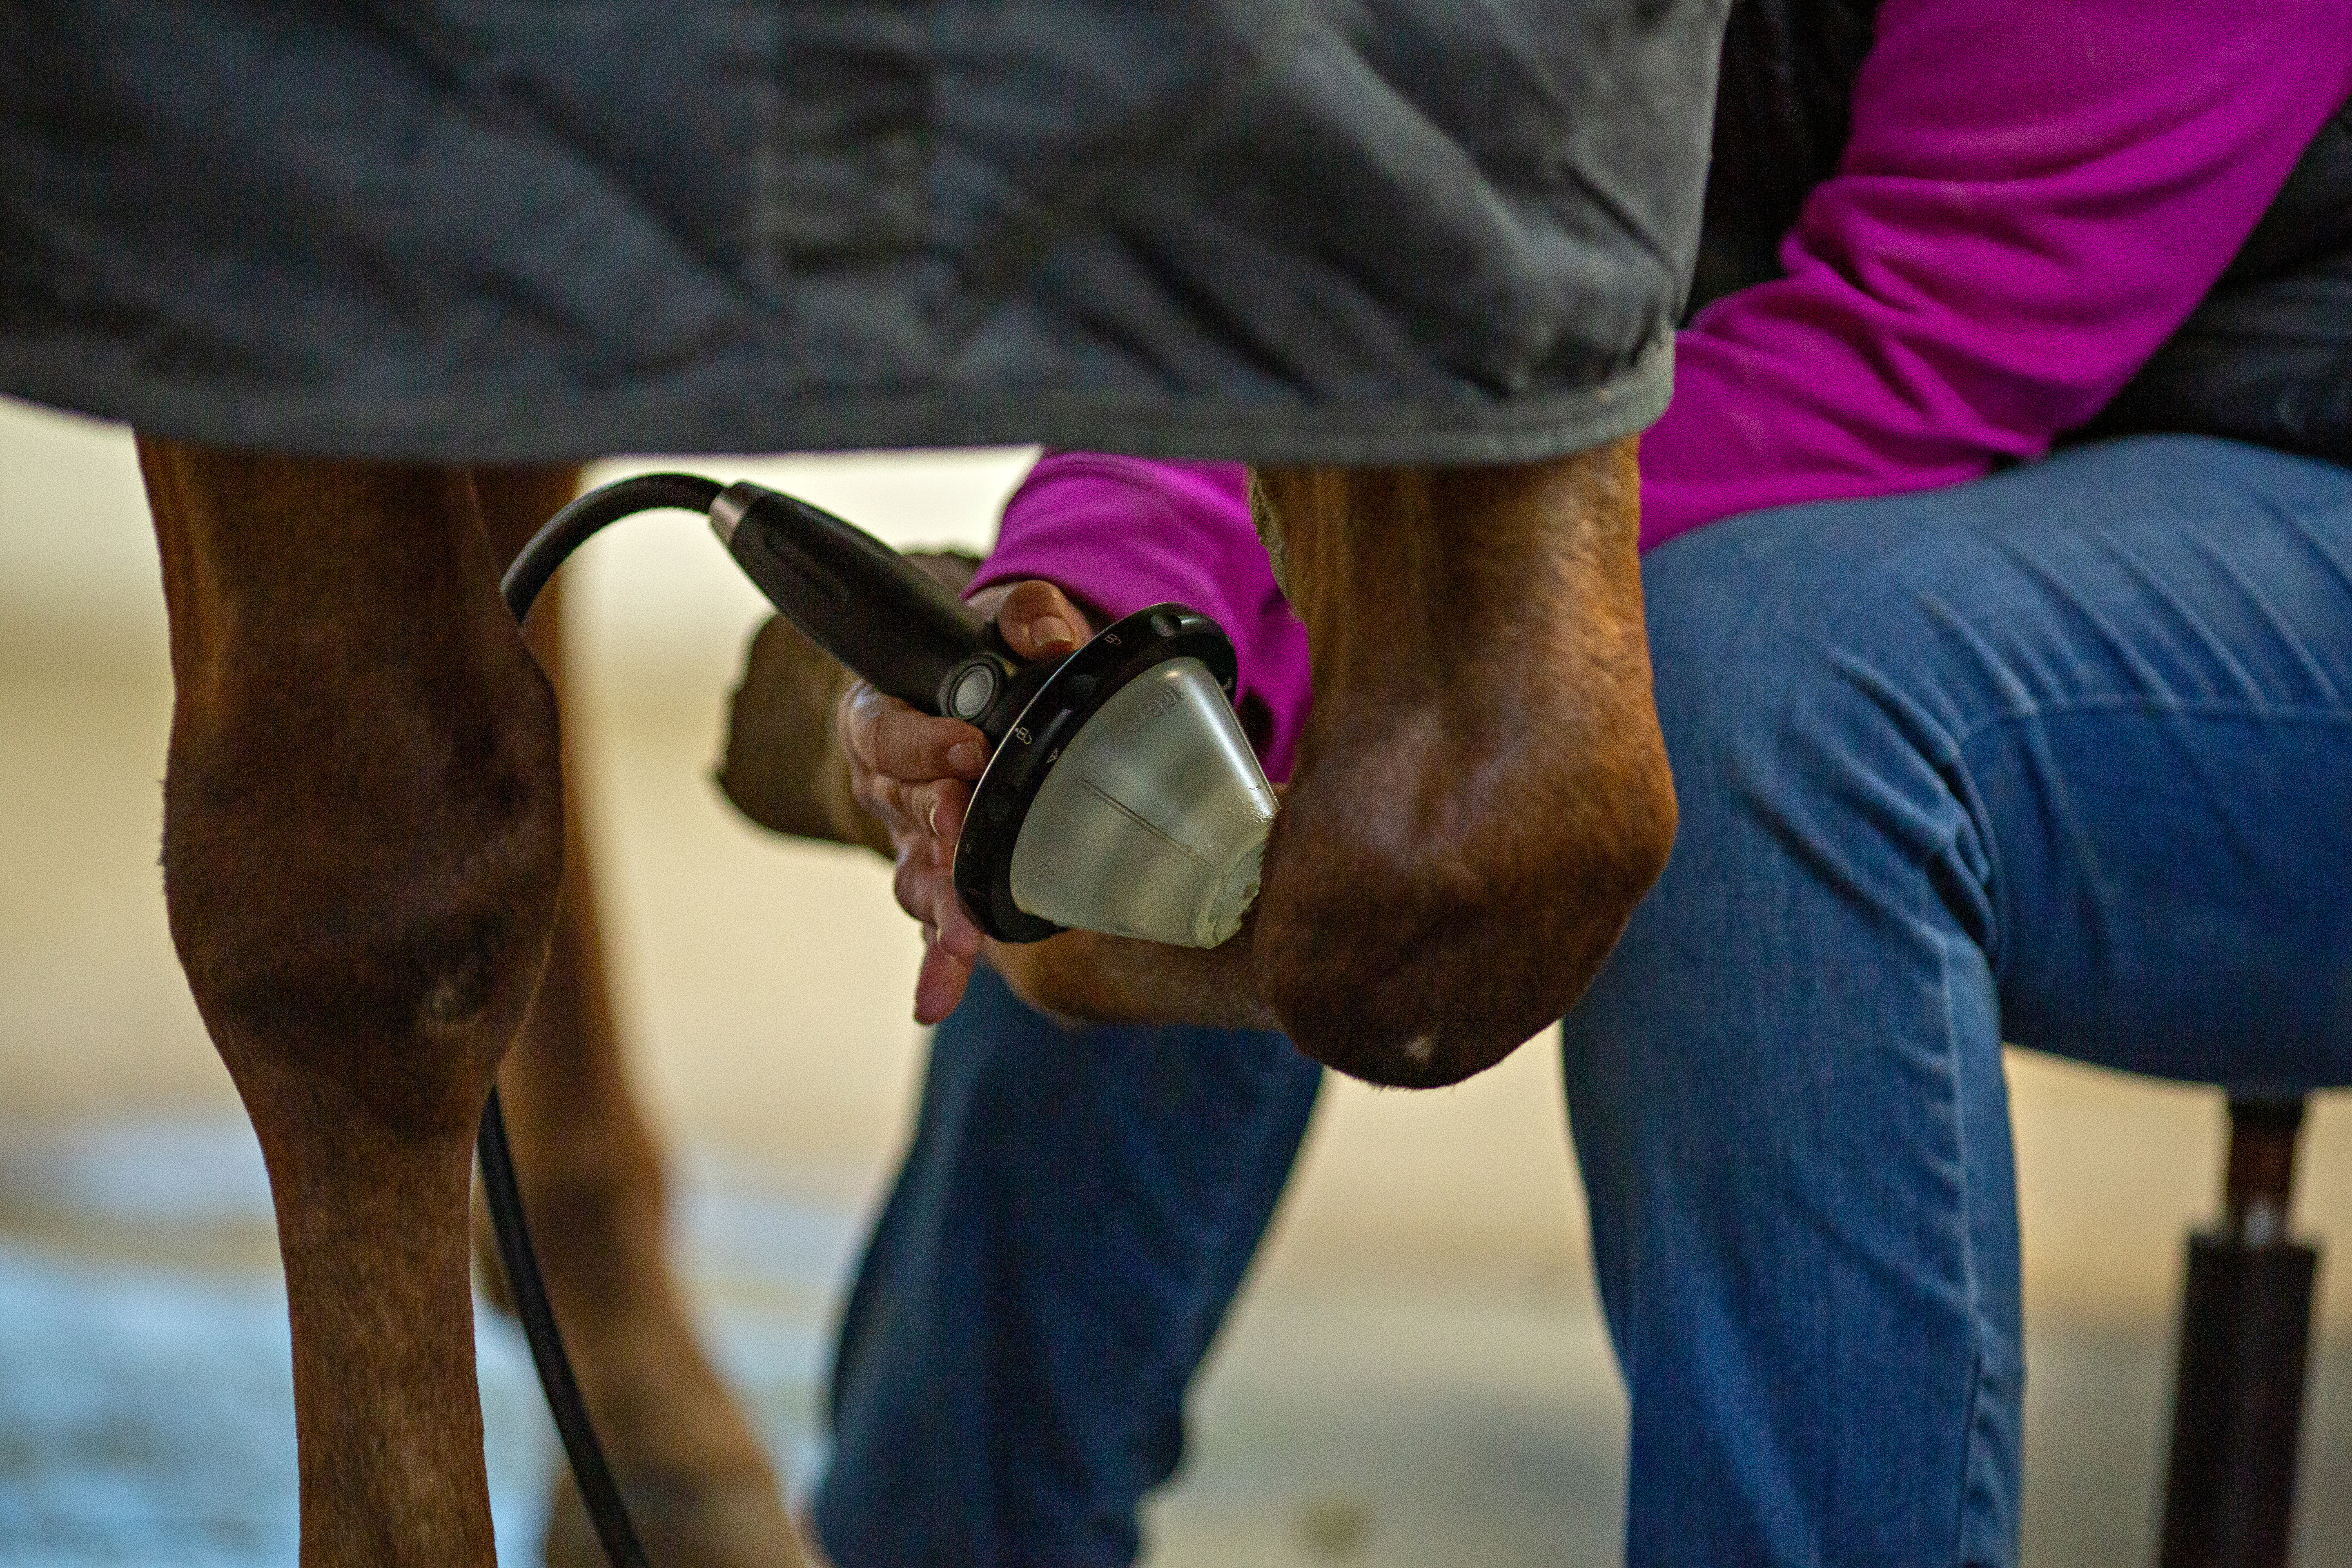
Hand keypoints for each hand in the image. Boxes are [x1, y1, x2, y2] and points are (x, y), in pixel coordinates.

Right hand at [838, 580, 1092, 1022]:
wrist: (995, 702)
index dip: (921, 741)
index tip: (965, 745)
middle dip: (936, 824)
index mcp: (883, 716)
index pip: (885, 730)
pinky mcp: (942, 879)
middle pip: (902, 808)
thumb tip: (1053, 638)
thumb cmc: (990, 661)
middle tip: (962, 829)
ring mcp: (912, 839)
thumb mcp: (1005, 622)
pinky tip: (937, 998)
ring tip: (960, 932)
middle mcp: (887, 784)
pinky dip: (937, 960)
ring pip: (916, 874)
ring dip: (939, 903)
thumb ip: (1027, 616)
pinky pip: (934, 920)